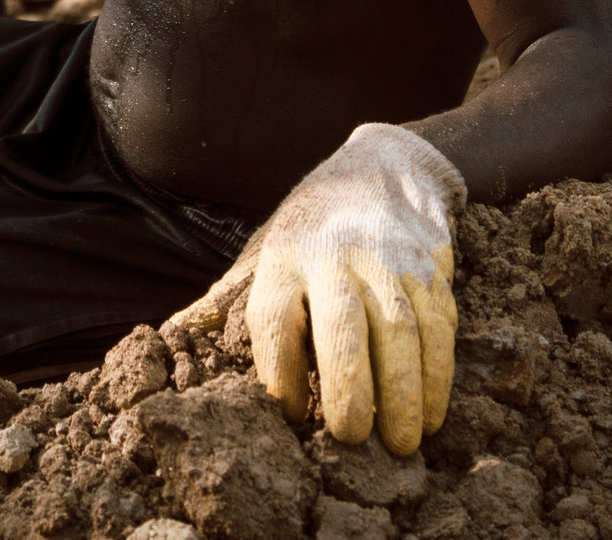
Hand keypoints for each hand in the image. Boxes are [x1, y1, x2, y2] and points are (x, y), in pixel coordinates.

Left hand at [165, 124, 464, 455]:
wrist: (383, 166)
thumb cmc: (313, 229)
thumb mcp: (270, 249)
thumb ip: (236, 297)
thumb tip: (173, 337)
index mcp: (286, 255)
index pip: (274, 314)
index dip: (278, 370)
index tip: (287, 415)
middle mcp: (336, 253)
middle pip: (342, 324)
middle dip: (350, 387)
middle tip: (351, 438)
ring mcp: (388, 258)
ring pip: (400, 330)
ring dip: (403, 393)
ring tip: (400, 445)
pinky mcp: (430, 267)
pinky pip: (438, 326)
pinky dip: (438, 376)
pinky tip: (431, 415)